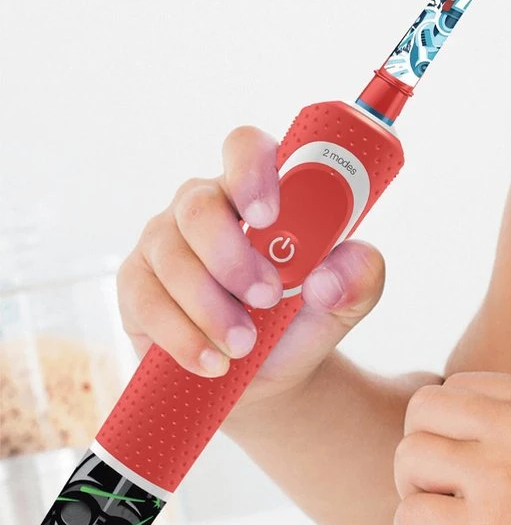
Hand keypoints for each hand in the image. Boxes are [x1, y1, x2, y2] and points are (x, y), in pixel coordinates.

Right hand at [117, 124, 385, 421]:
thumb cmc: (308, 318)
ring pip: (172, 256)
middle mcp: (208, 203)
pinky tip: (212, 361)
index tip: (270, 216)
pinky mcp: (137, 283)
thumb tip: (327, 278)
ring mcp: (165, 240)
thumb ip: (359, 277)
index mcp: (262, 188)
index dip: (252, 171)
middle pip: (199, 206)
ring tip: (245, 345)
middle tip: (268, 299)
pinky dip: (182, 335)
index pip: (245, 148)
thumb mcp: (350, 299)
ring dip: (211, 307)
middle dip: (232, 258)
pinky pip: (145, 299)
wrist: (269, 376)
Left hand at [393, 371, 510, 524]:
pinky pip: (411, 516)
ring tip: (441, 523)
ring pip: (409, 456)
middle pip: (424, 408)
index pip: (461, 385)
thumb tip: (493, 413)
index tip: (461, 466)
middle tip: (440, 490)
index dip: (450, 428)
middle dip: (421, 450)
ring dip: (414, 493)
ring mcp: (502, 474)